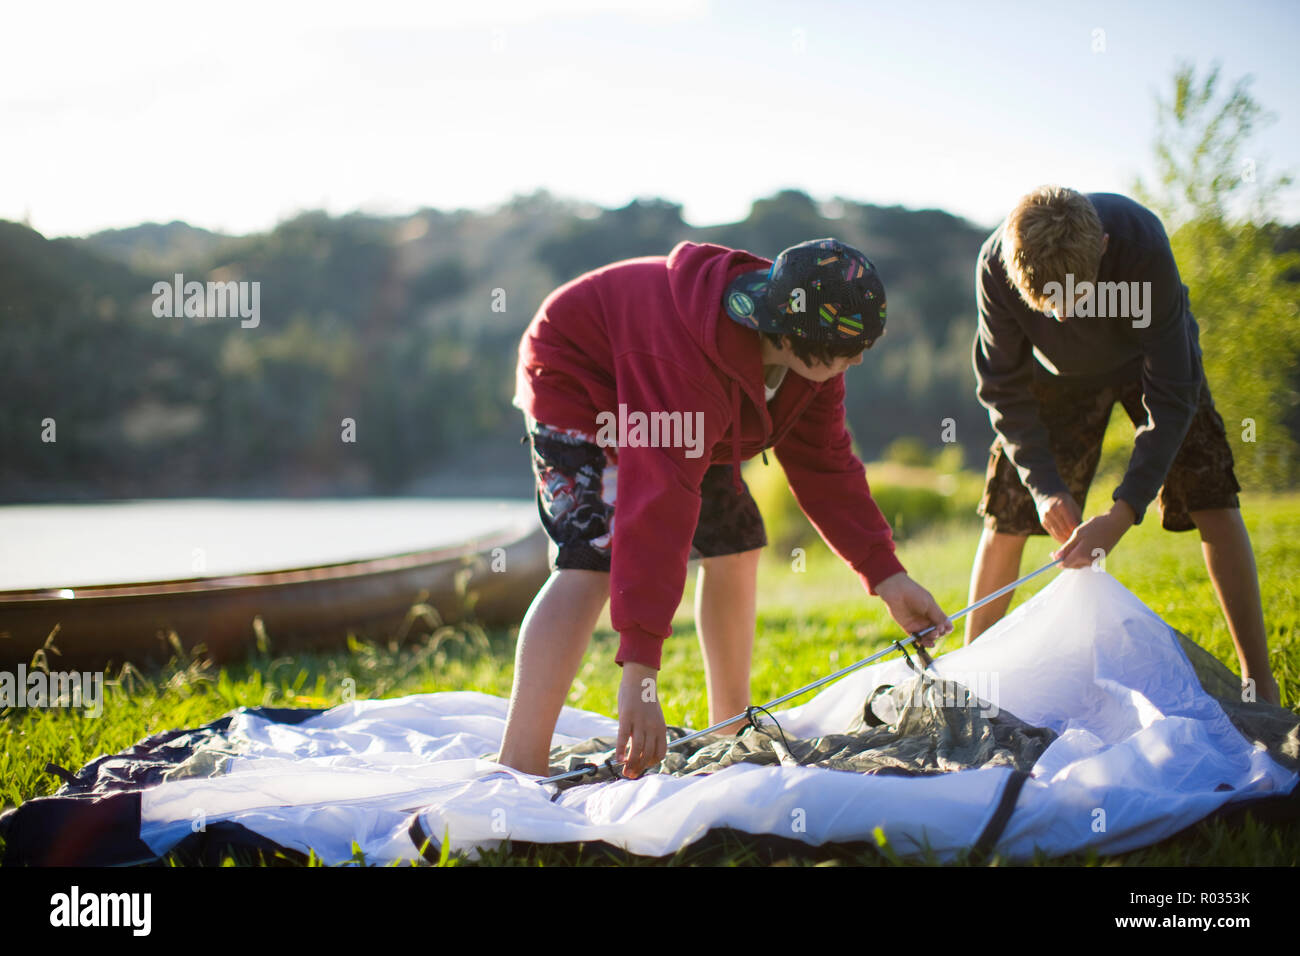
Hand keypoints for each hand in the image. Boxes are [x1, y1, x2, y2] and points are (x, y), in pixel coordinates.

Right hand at [616, 663, 666, 778]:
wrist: (640, 680)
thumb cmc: (645, 700)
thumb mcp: (654, 717)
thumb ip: (650, 732)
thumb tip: (643, 749)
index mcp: (661, 728)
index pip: (659, 754)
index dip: (651, 764)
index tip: (642, 767)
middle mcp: (652, 727)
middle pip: (648, 755)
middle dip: (639, 768)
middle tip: (630, 775)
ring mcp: (639, 723)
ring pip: (637, 750)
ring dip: (631, 764)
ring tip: (625, 772)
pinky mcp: (626, 718)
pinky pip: (623, 738)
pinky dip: (621, 751)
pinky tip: (618, 759)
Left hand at [875, 573, 951, 647]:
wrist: (897, 592)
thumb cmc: (915, 594)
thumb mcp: (930, 605)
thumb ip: (939, 617)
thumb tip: (950, 628)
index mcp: (933, 612)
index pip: (942, 624)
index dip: (946, 628)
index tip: (947, 629)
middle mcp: (926, 619)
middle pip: (936, 631)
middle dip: (939, 633)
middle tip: (937, 631)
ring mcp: (917, 624)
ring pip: (927, 636)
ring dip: (932, 639)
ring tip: (933, 635)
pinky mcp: (908, 628)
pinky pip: (917, 638)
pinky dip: (923, 642)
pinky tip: (928, 643)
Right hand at [1036, 492, 1082, 543]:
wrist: (1049, 497)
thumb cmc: (1067, 503)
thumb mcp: (1074, 508)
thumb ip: (1077, 519)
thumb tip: (1082, 534)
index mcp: (1062, 505)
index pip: (1071, 523)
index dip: (1077, 532)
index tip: (1083, 538)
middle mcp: (1052, 510)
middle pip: (1063, 529)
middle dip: (1071, 538)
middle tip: (1079, 544)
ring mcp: (1046, 516)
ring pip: (1057, 533)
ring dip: (1065, 540)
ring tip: (1073, 544)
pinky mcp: (1043, 522)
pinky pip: (1052, 533)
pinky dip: (1059, 538)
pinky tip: (1065, 541)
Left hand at [1053, 501, 1134, 568]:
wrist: (1115, 524)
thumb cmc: (1095, 526)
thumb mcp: (1077, 534)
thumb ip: (1067, 548)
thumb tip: (1056, 557)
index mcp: (1082, 554)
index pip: (1065, 564)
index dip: (1057, 560)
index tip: (1052, 553)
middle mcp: (1089, 561)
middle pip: (1071, 565)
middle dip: (1064, 559)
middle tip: (1057, 550)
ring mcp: (1096, 561)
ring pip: (1078, 563)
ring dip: (1072, 558)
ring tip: (1071, 545)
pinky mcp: (1100, 558)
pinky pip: (1085, 561)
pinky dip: (1080, 556)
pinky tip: (1080, 546)